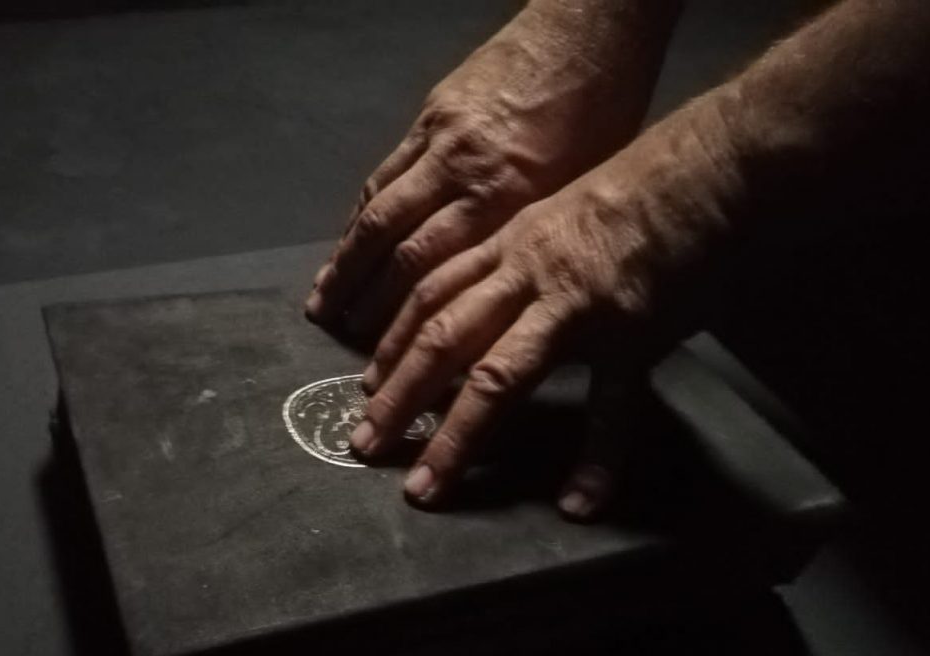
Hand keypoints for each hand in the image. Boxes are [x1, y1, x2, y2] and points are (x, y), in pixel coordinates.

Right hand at [304, 0, 679, 338]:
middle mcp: (463, 169)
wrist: (589, 26)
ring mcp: (440, 138)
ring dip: (346, 256)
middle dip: (360, 292)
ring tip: (323, 295)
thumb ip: (535, 235)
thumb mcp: (586, 184)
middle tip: (333, 329)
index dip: (399, 310)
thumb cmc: (606, 110)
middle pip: (394, 241)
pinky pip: (386, 171)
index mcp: (507, 194)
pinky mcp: (431, 113)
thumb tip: (502, 289)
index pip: (434, 264)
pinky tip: (350, 239)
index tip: (381, 348)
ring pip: (378, 206)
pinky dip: (362, 211)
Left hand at [346, 93, 748, 519]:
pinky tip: (579, 502)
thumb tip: (499, 294)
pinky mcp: (633, 335)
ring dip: (455, 437)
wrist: (716, 166)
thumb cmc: (646, 181)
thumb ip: (528, 253)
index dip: (391, 344)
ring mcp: (577, 308)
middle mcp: (528, 275)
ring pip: (498, 376)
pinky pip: (611, 407)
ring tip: (426, 488)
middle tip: (365, 445)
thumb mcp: (564, 209)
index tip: (366, 387)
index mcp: (510, 243)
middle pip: (441, 339)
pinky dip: (597, 459)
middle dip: (397, 397)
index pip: (430, 296)